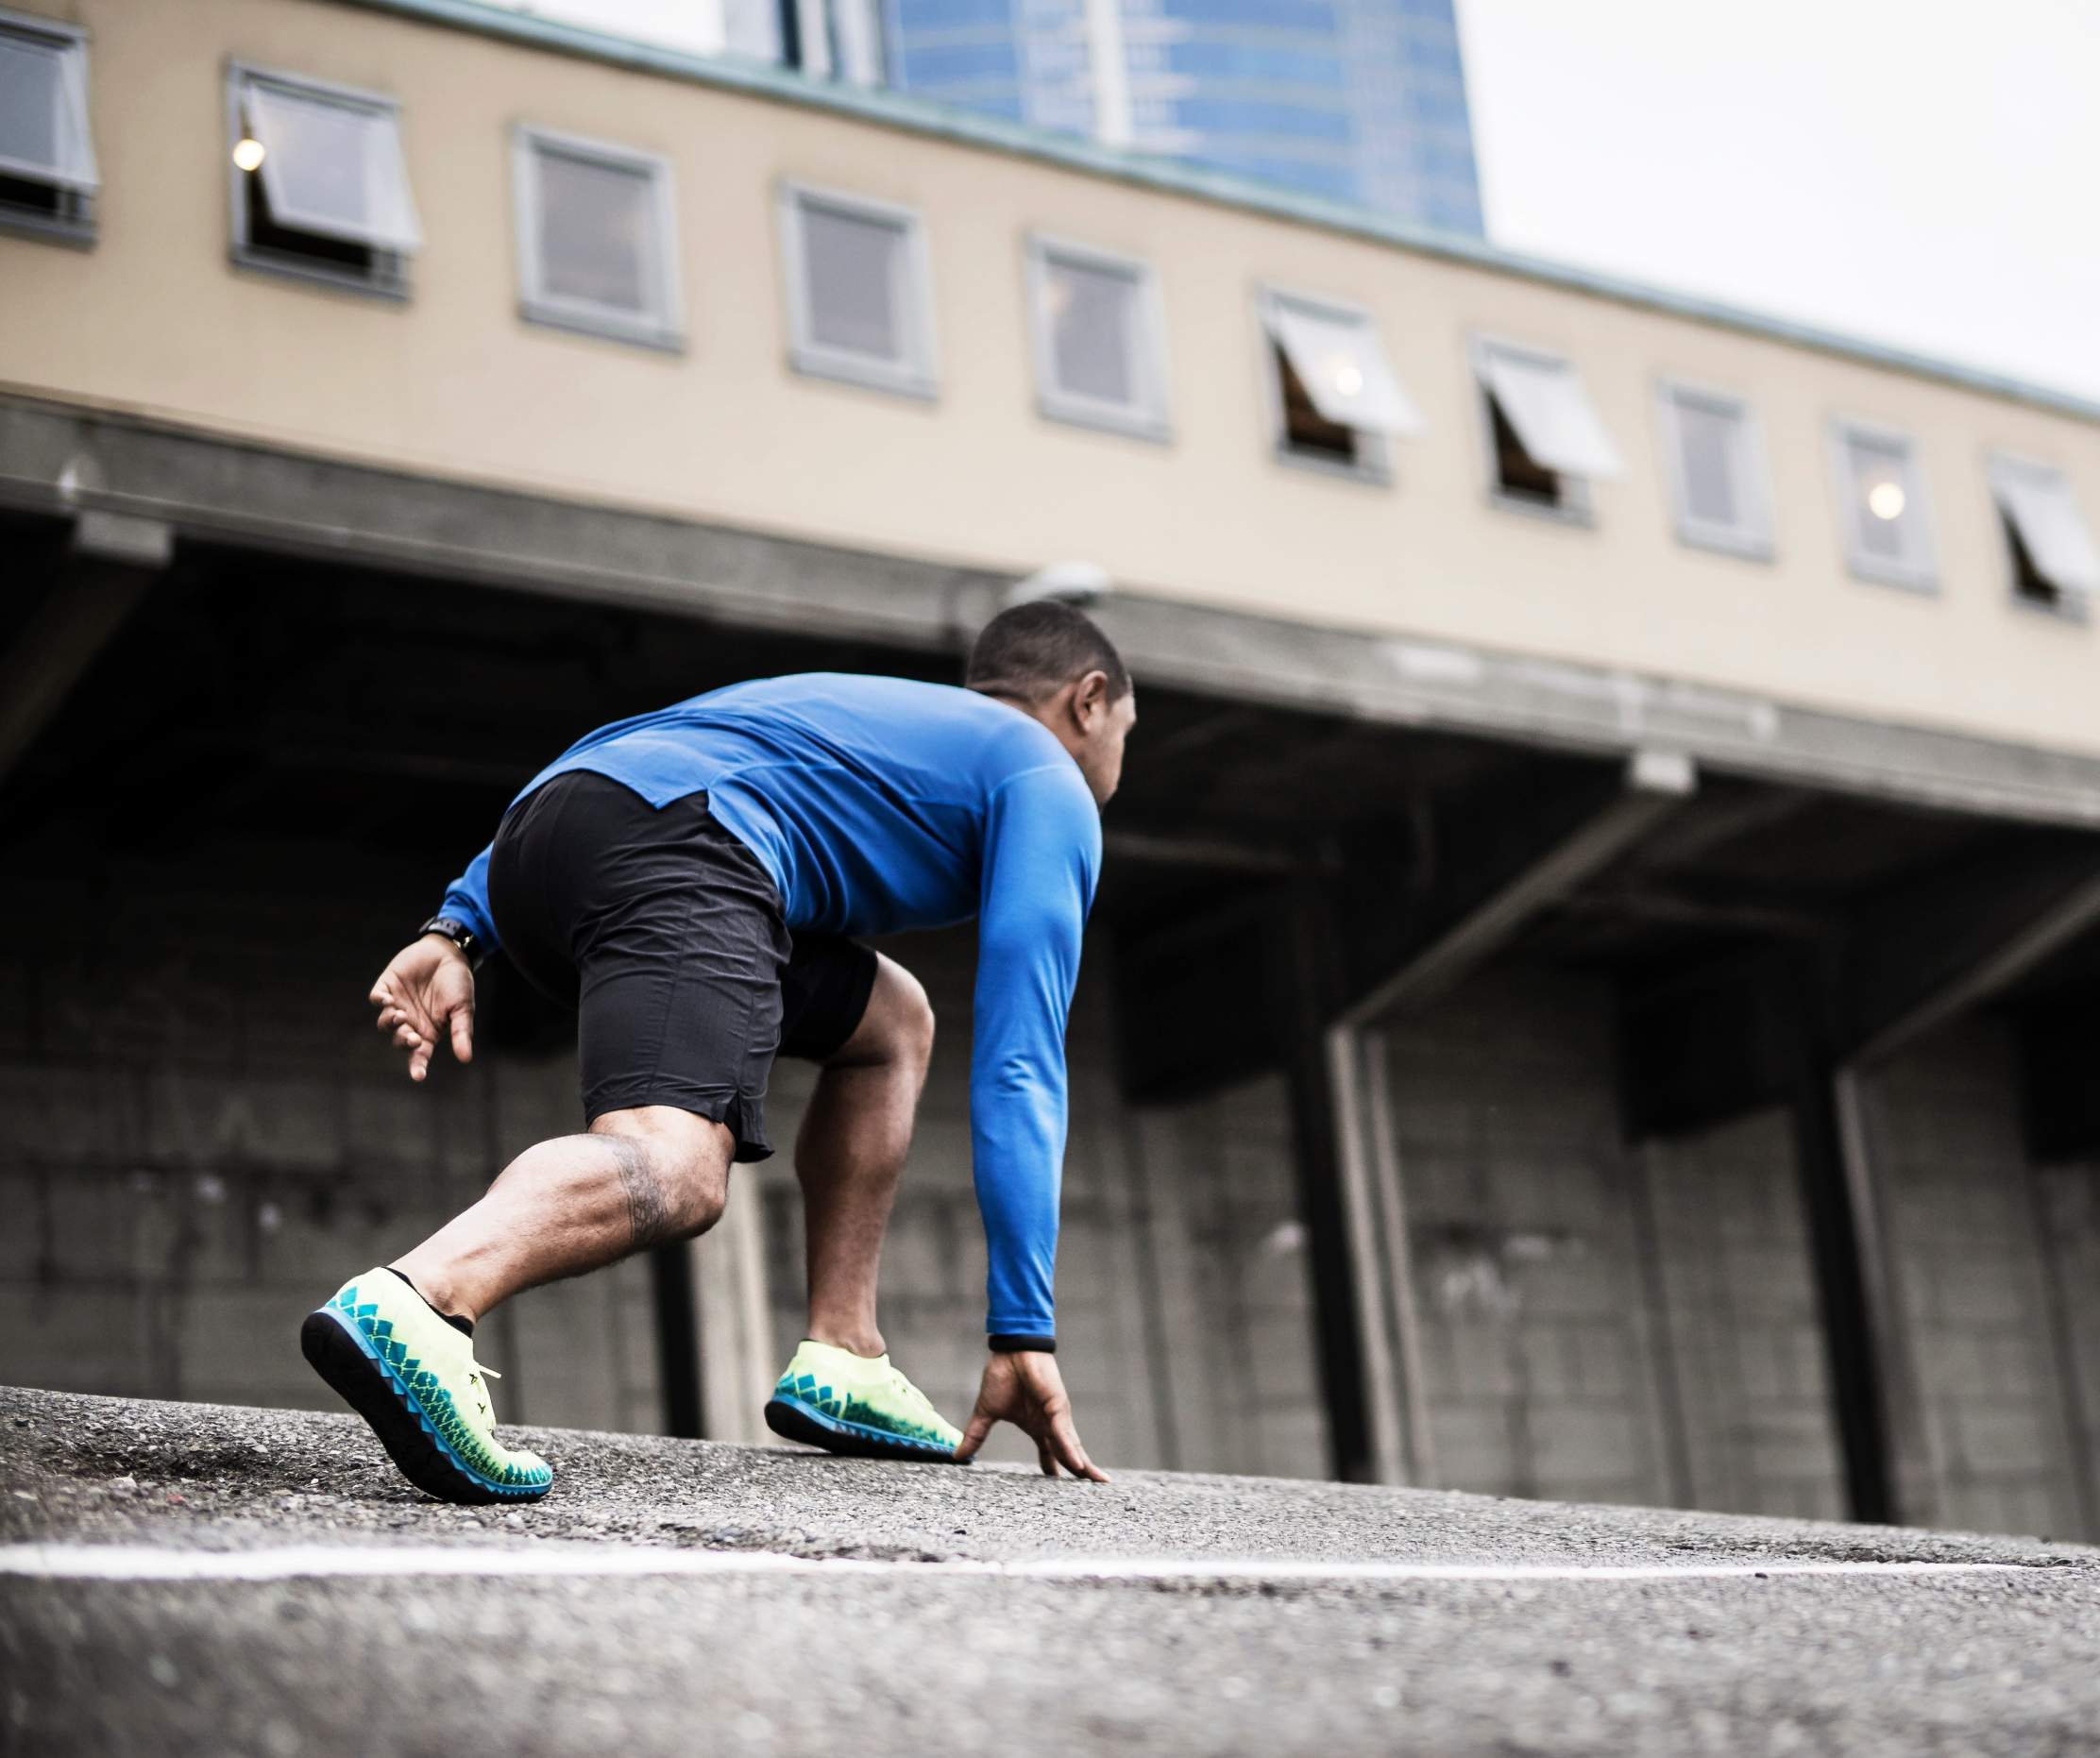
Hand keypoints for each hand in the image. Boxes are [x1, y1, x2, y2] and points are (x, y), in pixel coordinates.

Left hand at [370, 935, 475, 1082]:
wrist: (449, 951)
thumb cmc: (458, 982)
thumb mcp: (463, 1008)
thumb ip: (461, 1032)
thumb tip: (466, 1058)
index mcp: (428, 1031)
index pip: (420, 1055)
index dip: (418, 1066)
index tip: (419, 1076)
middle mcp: (410, 1022)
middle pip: (400, 1041)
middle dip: (405, 1042)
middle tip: (414, 1038)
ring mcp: (396, 1004)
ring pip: (385, 1023)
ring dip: (391, 1023)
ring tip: (401, 1015)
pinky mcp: (387, 986)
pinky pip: (376, 999)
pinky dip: (380, 1001)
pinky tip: (388, 1000)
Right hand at [956, 1351, 1107, 1480]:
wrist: (1011, 1350)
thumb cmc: (1003, 1375)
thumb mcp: (986, 1412)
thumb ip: (976, 1435)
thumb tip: (957, 1456)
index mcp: (1036, 1425)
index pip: (1048, 1451)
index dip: (1053, 1467)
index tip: (1057, 1483)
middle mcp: (1050, 1423)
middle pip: (1068, 1452)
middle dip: (1080, 1470)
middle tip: (1093, 1487)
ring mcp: (1056, 1416)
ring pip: (1071, 1446)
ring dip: (1081, 1464)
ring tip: (1091, 1481)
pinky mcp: (1057, 1407)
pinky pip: (1063, 1433)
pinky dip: (1070, 1449)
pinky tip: (1077, 1465)